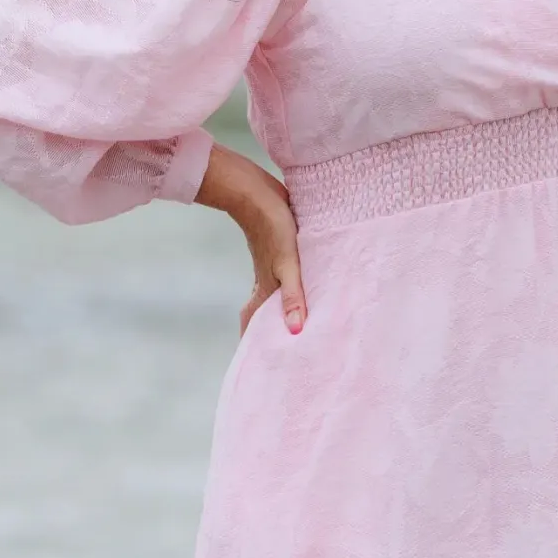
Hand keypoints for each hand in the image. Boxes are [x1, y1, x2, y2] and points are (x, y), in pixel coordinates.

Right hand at [195, 141, 307, 335]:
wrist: (252, 191)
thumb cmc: (271, 227)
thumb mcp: (287, 264)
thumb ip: (292, 296)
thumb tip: (295, 331)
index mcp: (264, 290)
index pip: (253, 325)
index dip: (255, 344)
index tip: (261, 366)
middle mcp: (265, 282)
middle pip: (265, 314)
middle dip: (272, 332)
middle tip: (286, 350)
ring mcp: (271, 266)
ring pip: (276, 296)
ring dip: (284, 310)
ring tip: (298, 325)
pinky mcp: (279, 251)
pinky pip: (286, 278)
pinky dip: (292, 289)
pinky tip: (304, 286)